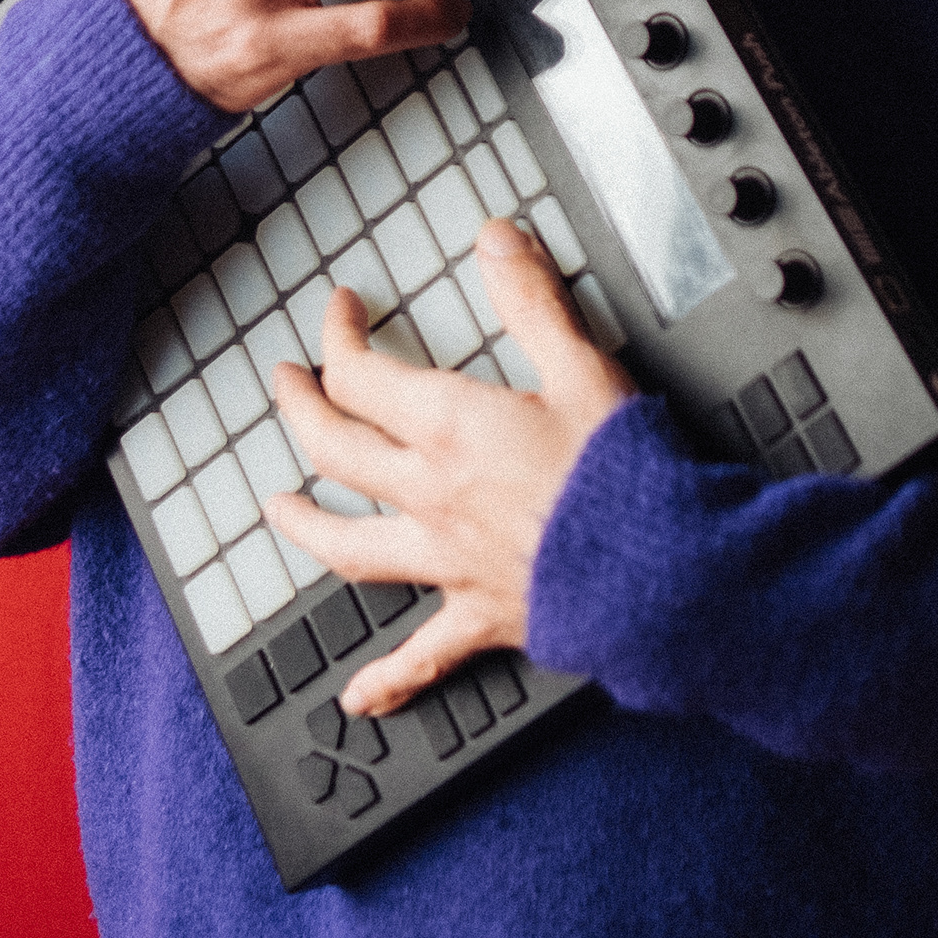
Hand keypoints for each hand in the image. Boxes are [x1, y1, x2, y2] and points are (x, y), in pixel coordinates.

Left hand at [265, 219, 635, 714]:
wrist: (659, 572)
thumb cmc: (622, 472)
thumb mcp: (581, 364)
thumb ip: (531, 299)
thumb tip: (494, 238)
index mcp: (448, 427)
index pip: (362, 375)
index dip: (340, 337)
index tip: (342, 311)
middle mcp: (430, 494)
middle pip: (335, 450)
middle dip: (302, 409)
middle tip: (288, 384)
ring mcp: (447, 560)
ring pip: (350, 546)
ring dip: (305, 524)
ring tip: (278, 511)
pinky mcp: (479, 615)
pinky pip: (421, 655)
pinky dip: (388, 679)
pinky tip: (359, 699)